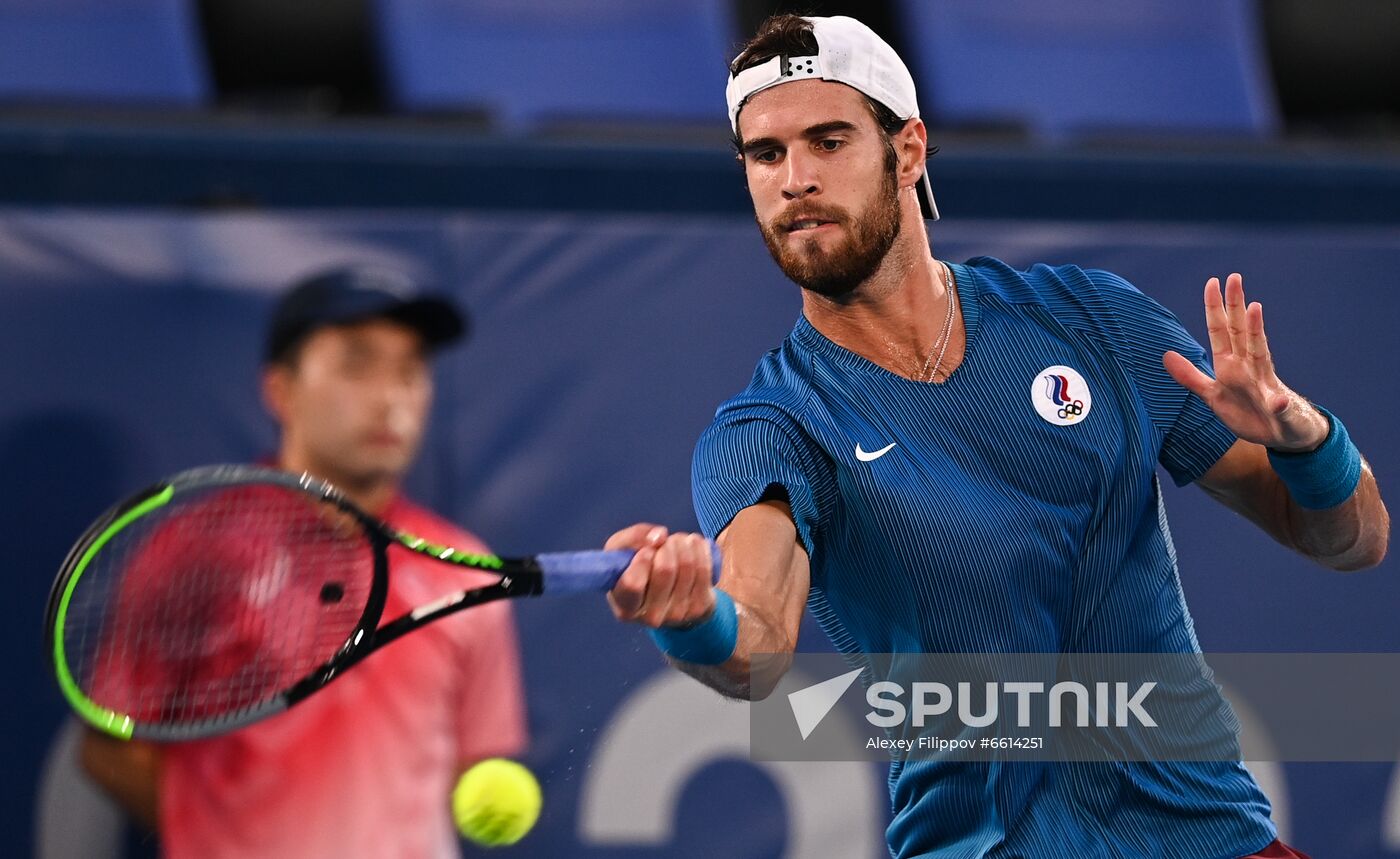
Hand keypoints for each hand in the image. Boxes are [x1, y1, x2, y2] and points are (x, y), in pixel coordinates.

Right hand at [604, 524, 717, 628]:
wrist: (669, 594)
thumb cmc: (639, 569)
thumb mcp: (622, 552)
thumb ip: (632, 538)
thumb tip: (659, 538)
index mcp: (625, 608)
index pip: (633, 584)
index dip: (641, 560)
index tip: (646, 551)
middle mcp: (650, 617)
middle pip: (665, 569)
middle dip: (666, 546)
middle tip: (665, 542)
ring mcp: (677, 614)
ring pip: (686, 565)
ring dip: (683, 543)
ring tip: (678, 541)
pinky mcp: (699, 606)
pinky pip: (703, 568)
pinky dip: (699, 548)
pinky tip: (693, 544)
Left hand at [1163, 273, 1328, 452]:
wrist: (1282, 433)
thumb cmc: (1247, 410)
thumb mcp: (1212, 395)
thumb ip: (1191, 377)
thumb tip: (1167, 355)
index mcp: (1231, 366)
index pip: (1222, 332)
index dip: (1215, 309)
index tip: (1212, 282)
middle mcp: (1250, 368)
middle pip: (1241, 332)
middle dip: (1236, 306)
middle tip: (1233, 277)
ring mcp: (1266, 386)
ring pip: (1261, 355)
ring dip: (1256, 333)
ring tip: (1254, 309)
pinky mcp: (1280, 411)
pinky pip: (1279, 407)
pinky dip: (1278, 403)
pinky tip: (1278, 401)